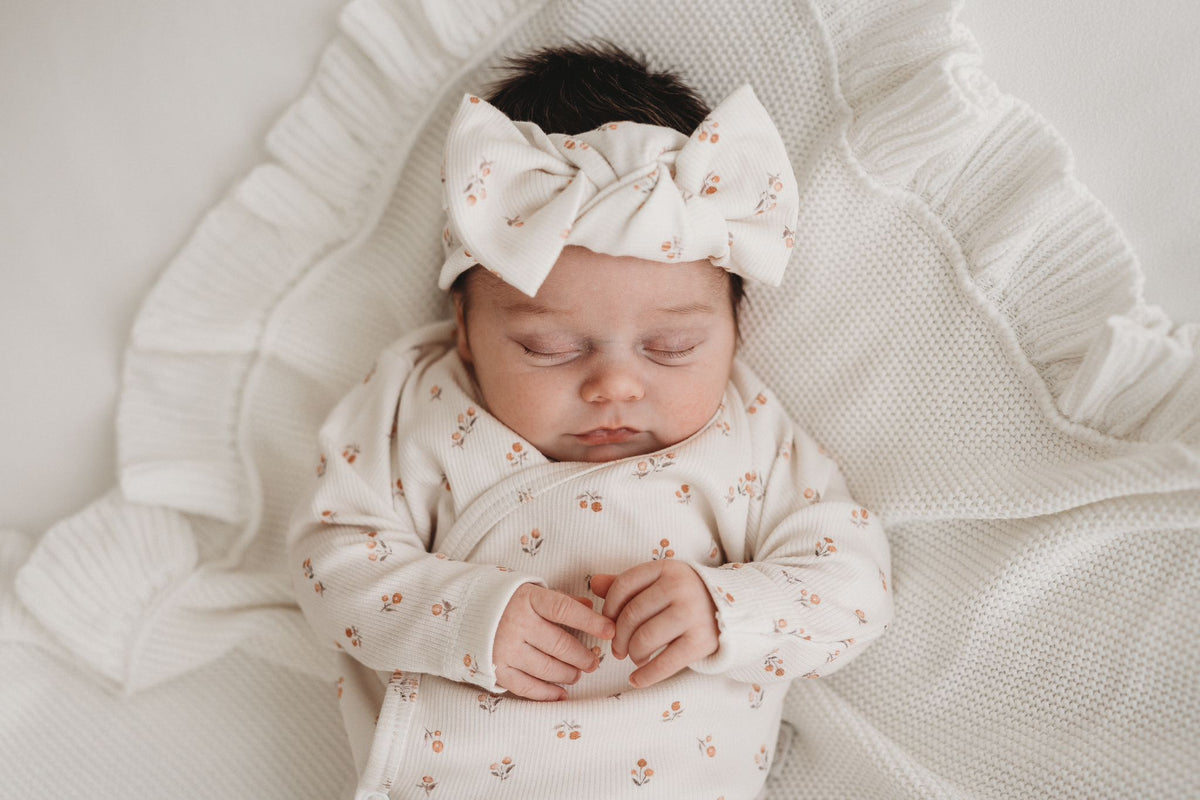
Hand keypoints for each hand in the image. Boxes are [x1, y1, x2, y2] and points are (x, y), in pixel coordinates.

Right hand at [493, 583, 614, 700]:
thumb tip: (591, 606)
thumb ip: (561, 600)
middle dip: (583, 657)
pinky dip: (548, 693)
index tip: (610, 631)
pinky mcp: (497, 669)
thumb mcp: (532, 593)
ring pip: (548, 668)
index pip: (566, 610)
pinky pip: (528, 687)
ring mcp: (505, 648)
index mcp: (528, 599)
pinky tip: (561, 693)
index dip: (591, 621)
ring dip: (569, 675)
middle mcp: (516, 623)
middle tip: (593, 662)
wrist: (466, 613)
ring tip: (577, 674)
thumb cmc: (507, 602)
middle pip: (560, 644)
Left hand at [590, 561, 718, 688]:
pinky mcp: (702, 641)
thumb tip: (594, 584)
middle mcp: (680, 587)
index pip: (623, 585)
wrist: (737, 611)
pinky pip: (665, 663)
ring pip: (644, 639)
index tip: (608, 623)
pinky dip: (645, 675)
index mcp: (667, 568)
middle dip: (618, 637)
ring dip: (633, 654)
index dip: (609, 608)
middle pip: (631, 615)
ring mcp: (692, 613)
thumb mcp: (661, 582)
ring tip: (635, 656)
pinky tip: (636, 679)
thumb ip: (628, 584)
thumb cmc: (688, 597)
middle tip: (617, 649)